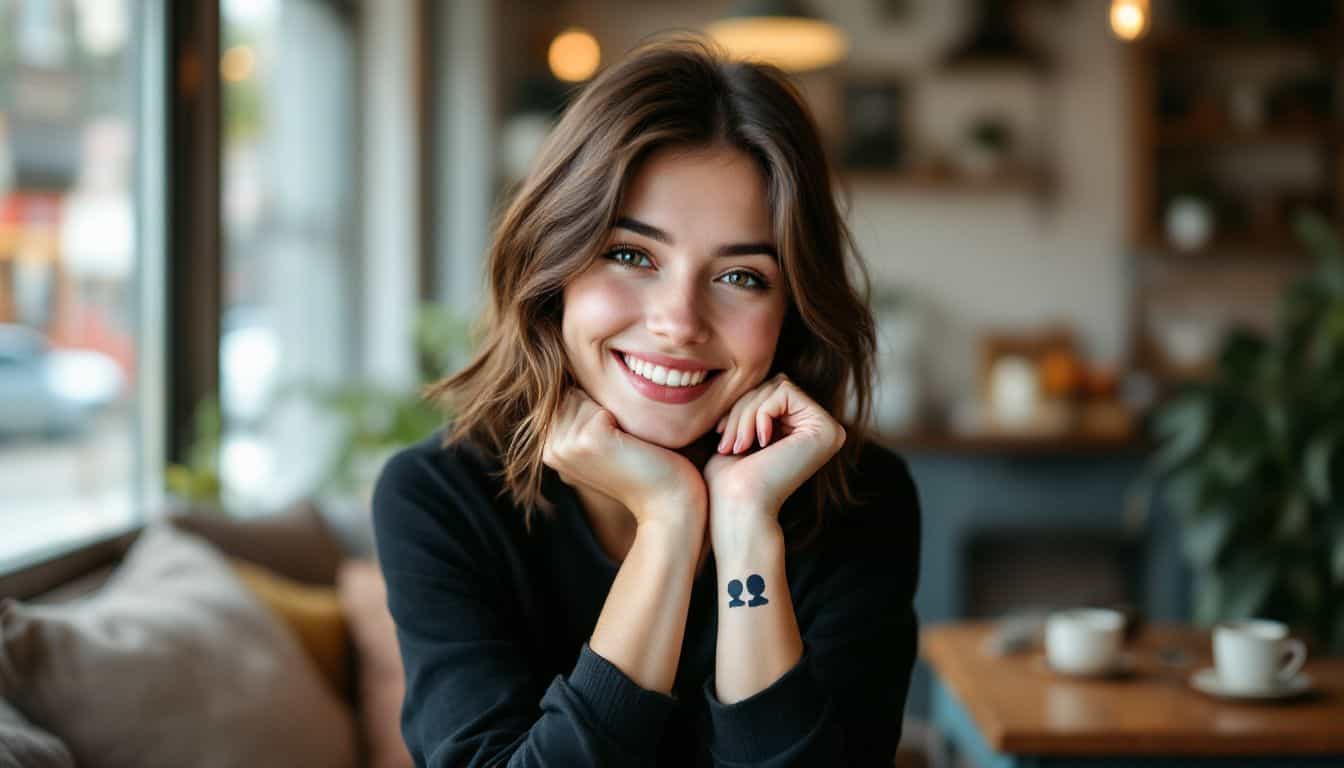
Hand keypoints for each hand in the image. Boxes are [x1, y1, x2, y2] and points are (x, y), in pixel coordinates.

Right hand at [542, 388, 705, 525]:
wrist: (669, 504)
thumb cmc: (648, 468)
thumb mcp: (610, 441)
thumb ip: (588, 416)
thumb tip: (582, 373)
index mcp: (552, 448)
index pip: (566, 395)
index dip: (597, 405)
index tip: (619, 435)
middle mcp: (552, 448)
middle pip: (573, 391)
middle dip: (602, 404)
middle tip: (627, 440)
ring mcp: (567, 444)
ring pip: (586, 393)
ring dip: (613, 409)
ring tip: (629, 442)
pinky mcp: (588, 438)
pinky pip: (603, 402)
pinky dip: (625, 415)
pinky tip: (634, 443)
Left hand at [704, 374, 845, 540]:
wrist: (737, 507)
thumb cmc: (729, 479)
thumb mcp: (740, 430)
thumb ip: (756, 403)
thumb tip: (759, 371)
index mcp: (804, 431)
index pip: (772, 390)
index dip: (742, 405)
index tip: (722, 435)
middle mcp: (822, 430)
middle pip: (776, 385)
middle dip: (743, 408)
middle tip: (726, 443)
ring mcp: (829, 430)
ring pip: (778, 386)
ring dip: (746, 413)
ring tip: (735, 445)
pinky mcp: (827, 429)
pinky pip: (785, 391)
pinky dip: (760, 412)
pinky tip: (759, 443)